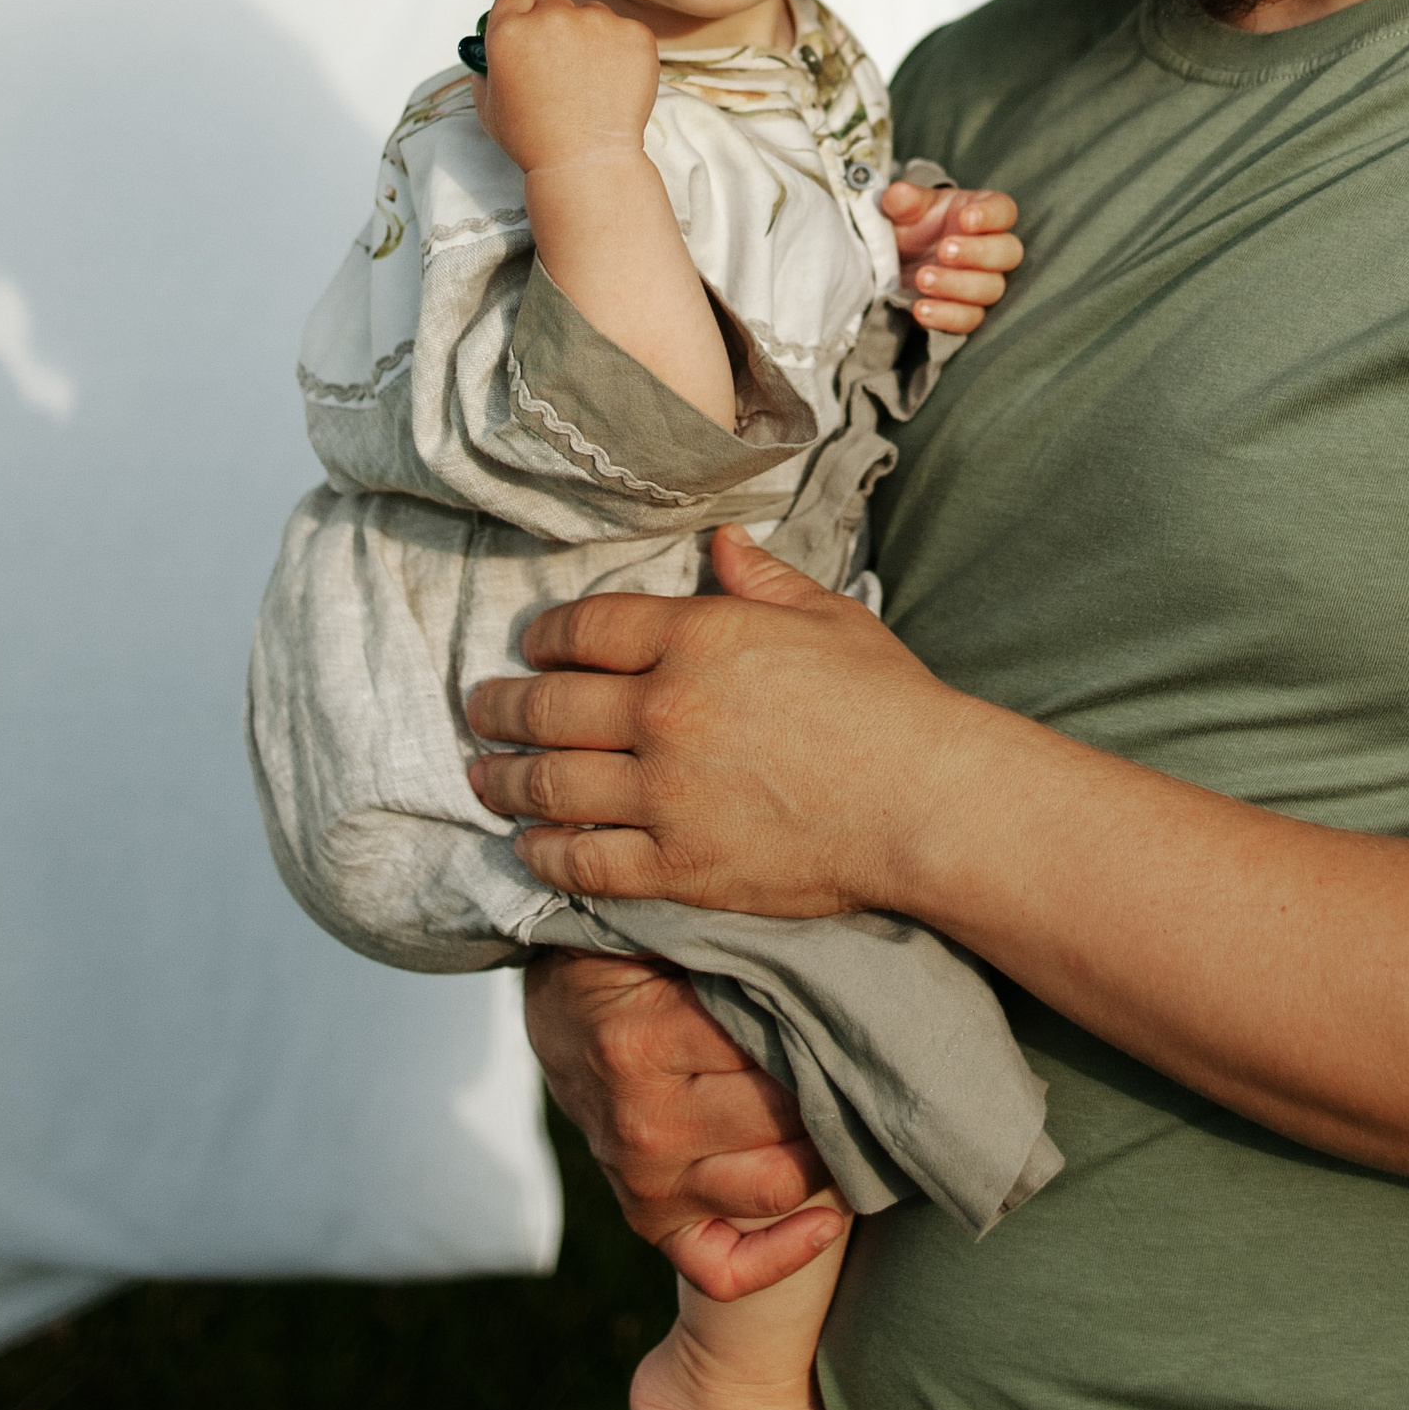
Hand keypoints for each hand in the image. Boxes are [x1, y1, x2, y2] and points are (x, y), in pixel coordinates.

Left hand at [467, 524, 982, 922]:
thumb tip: (721, 543)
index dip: (545, 638)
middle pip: (551, 706)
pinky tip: (528, 845)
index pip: (587, 629)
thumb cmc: (889, 704)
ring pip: (551, 784)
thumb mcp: (829, 617)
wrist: (927, 801)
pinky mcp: (678, 866)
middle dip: (503, 706)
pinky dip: (543, 852)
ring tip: (482, 775)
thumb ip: (762, 580)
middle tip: (481, 709)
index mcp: (700, 637)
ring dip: (503, 779)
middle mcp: (667, 711)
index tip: (530, 647)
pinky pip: (583, 859)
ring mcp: (667, 794)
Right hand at [477, 0, 659, 176]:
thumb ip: (487, 73)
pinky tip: (614, 84)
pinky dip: (622, 51)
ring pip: (593, 15)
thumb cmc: (536, 141)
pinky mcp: (633, 33)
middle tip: (563, 65)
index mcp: (509, 30)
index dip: (526, 3)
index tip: (534, 18)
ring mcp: (596, 23)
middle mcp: (551, 17)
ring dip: (591, 36)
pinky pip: (625, 31)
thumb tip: (490, 58)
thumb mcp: (489, 108)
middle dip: (557, 27)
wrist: (587, 162)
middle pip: (555, 2)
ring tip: (590, 82)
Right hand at [524, 952, 840, 1297]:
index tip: (863, 1004)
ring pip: (770, 1186)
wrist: (562, 1010)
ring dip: (824, 1153)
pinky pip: (722, 1268)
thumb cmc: (632, 954)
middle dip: (832, 1083)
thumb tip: (807, 918)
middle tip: (871, 1054)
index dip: (824, 1023)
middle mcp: (643, 1123)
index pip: (767, 1045)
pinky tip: (830, 1221)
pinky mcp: (650, 1220)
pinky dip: (781, 1255)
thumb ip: (720, 933)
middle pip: (779, 1117)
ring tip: (854, 1112)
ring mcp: (645, 1180)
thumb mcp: (662, 928)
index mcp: (641, 1043)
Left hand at [884, 179, 1022, 333]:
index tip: (966, 219)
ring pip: (991, 289)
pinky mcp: (966, 311)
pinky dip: (946, 316)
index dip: (991, 215)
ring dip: (958, 285)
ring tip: (923, 279)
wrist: (895, 260)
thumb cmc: (911, 225)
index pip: (1003, 210)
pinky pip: (969, 320)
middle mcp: (989, 248)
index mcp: (981, 213)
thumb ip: (903, 201)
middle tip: (944, 250)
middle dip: (979, 253)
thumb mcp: (904, 209)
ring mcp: (981, 282)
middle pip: (1008, 253)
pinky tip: (920, 309)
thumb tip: (897, 194)